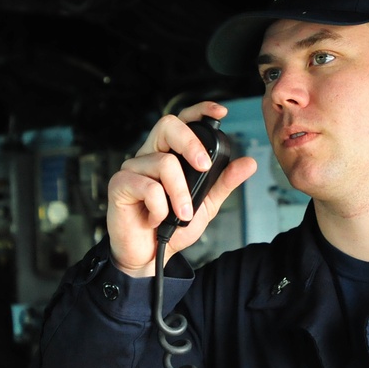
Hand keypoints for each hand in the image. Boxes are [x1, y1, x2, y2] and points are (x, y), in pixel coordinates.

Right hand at [107, 101, 256, 275]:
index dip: (200, 111)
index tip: (220, 113)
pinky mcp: (120, 185)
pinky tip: (157, 219)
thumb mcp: (206, 204)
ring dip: (180, 194)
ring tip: (182, 214)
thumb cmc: (172, 227)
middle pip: (168, 126)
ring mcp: (133, 168)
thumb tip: (248, 163)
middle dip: (190, 144)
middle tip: (204, 167)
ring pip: (163, 163)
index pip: (182, 121)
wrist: (150, 256)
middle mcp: (150, 154)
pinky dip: (160, 207)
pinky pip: (148, 186)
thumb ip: (224, 182)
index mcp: (170, 154)